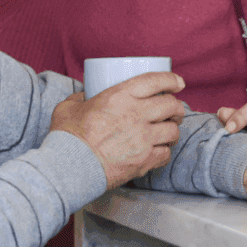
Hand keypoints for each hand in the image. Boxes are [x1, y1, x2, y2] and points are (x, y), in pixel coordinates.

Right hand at [49, 72, 186, 188]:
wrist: (71, 166)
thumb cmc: (68, 136)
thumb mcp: (69, 107)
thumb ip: (80, 98)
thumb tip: (85, 96)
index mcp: (120, 95)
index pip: (156, 81)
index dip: (171, 80)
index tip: (178, 82)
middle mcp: (137, 114)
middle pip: (171, 106)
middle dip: (177, 107)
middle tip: (174, 110)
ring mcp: (143, 138)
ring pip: (173, 131)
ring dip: (173, 130)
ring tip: (168, 132)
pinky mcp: (144, 160)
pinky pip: (166, 154)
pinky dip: (165, 152)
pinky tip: (159, 151)